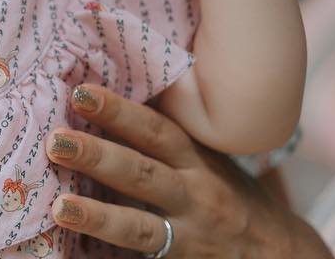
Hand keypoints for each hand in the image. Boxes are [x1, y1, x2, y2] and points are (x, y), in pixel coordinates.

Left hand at [45, 84, 331, 256]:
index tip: (80, 92)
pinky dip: (109, 252)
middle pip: (141, 173)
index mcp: (194, 159)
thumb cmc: (225, 192)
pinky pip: (145, 258)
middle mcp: (194, 194)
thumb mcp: (203, 158)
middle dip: (98, 156)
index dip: (118, 110)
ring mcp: (189, 234)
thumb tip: (96, 96)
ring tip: (59, 207)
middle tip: (56, 141)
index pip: (155, 129)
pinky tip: (77, 247)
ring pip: (140, 226)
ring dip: (98, 216)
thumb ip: (161, 136)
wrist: (279, 251)